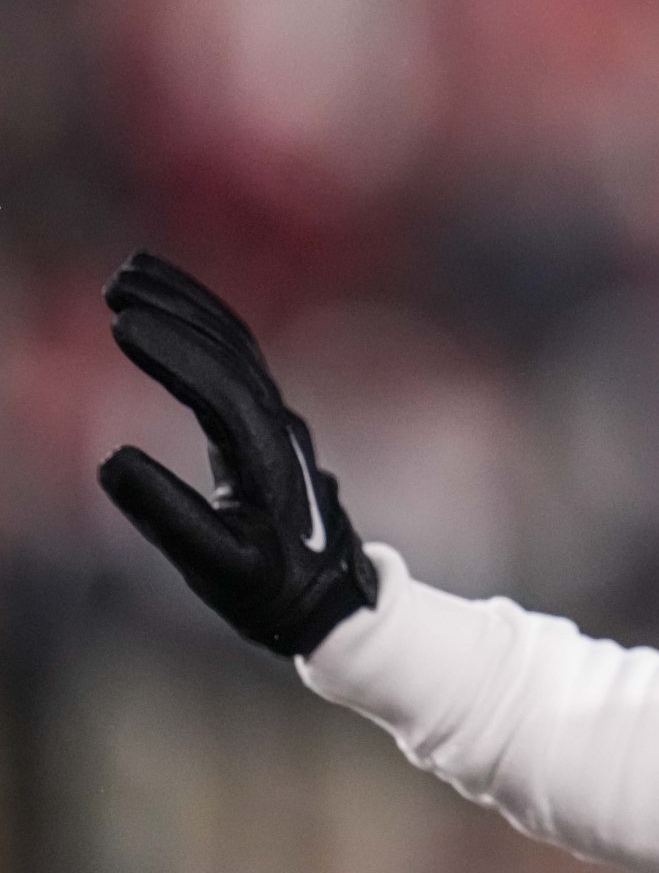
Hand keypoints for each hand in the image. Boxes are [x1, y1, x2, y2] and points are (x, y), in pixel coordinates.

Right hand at [98, 251, 377, 656]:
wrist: (332, 598)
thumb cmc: (271, 589)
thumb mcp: (216, 566)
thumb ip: (167, 515)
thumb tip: (111, 460)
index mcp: (265, 457)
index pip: (217, 388)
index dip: (171, 352)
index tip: (121, 321)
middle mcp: (278, 425)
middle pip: (229, 349)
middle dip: (177, 307)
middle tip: (119, 277)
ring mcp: (278, 419)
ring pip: (235, 346)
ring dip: (188, 305)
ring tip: (132, 274)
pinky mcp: (269, 422)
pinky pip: (236, 359)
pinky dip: (203, 326)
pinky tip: (172, 311)